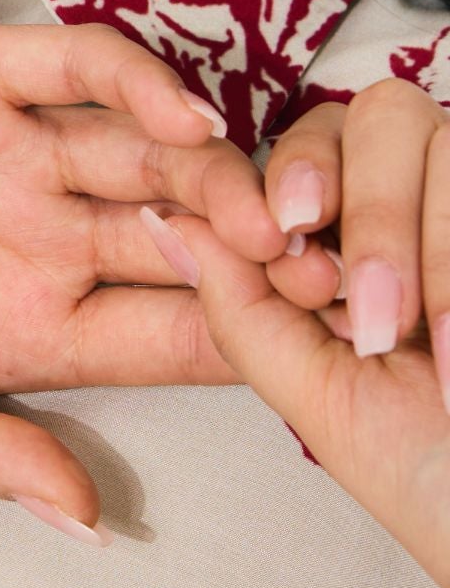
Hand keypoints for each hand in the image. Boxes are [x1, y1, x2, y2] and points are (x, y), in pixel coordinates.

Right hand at [0, 0, 285, 534]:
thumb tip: (88, 521)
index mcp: (21, 327)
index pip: (167, 337)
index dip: (242, 343)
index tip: (297, 360)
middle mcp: (32, 234)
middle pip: (186, 241)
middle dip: (260, 258)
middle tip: (314, 275)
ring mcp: (9, 150)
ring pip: (153, 155)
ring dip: (219, 179)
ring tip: (258, 213)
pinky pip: (83, 68)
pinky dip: (142, 85)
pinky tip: (178, 124)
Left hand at [176, 79, 449, 587]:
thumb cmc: (424, 474)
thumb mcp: (314, 390)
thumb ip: (239, 303)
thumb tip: (166, 218)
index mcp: (351, 237)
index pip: (311, 140)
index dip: (295, 170)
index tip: (283, 239)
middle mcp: (421, 205)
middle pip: (382, 114)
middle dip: (367, 206)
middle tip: (361, 302)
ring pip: (443, 137)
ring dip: (414, 243)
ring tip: (413, 341)